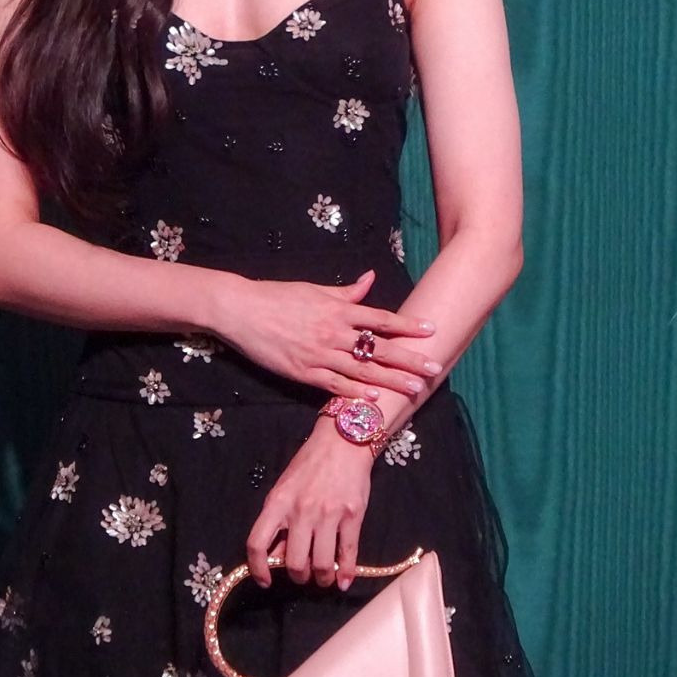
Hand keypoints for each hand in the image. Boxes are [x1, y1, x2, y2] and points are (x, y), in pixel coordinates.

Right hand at [219, 269, 440, 398]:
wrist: (241, 310)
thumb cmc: (278, 296)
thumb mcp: (314, 289)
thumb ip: (346, 291)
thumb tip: (371, 279)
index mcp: (337, 309)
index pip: (381, 319)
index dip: (408, 325)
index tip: (431, 330)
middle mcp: (333, 332)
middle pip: (379, 348)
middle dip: (409, 359)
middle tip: (435, 367)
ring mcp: (319, 354)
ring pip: (362, 370)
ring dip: (391, 380)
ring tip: (415, 388)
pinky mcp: (303, 372)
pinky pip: (334, 385)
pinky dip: (355, 392)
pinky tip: (374, 397)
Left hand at [246, 419, 373, 590]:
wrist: (343, 440)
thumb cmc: (310, 463)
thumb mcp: (285, 487)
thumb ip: (280, 520)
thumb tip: (278, 556)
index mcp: (278, 502)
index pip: (258, 543)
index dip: (258, 569)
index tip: (265, 581)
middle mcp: (301, 511)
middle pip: (294, 563)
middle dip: (299, 576)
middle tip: (304, 574)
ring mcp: (328, 515)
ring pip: (322, 565)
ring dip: (322, 578)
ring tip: (324, 576)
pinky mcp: (352, 516)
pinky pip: (348, 555)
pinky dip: (346, 574)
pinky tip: (344, 580)